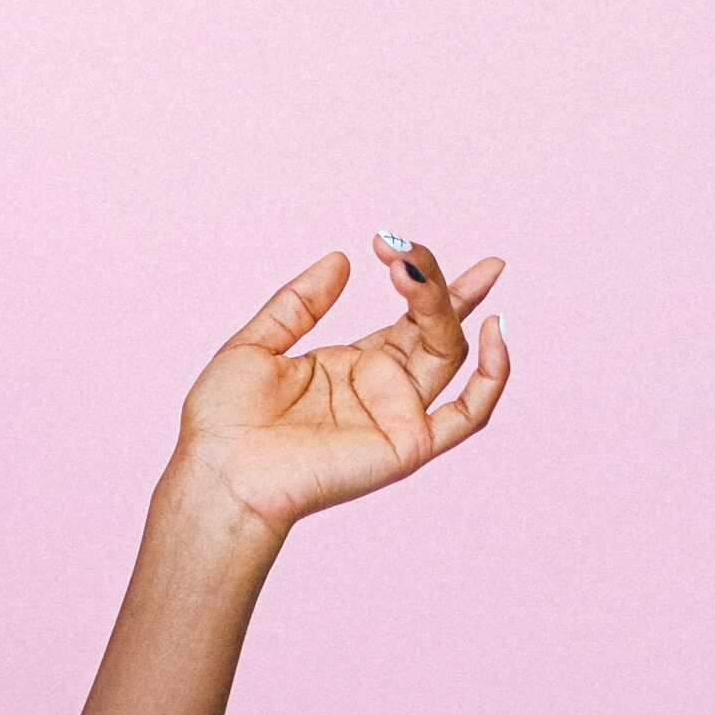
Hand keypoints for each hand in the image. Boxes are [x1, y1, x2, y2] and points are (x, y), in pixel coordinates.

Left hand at [174, 235, 511, 535]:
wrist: (219, 471)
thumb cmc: (225, 420)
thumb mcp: (256, 343)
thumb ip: (300, 302)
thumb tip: (341, 258)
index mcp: (349, 365)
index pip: (408, 316)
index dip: (420, 277)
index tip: (399, 243)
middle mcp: (381, 388)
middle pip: (434, 328)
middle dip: (436, 284)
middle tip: (407, 249)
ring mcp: (397, 415)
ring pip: (448, 354)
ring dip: (443, 308)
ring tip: (411, 272)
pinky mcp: (408, 444)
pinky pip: (468, 414)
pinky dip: (493, 376)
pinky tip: (495, 330)